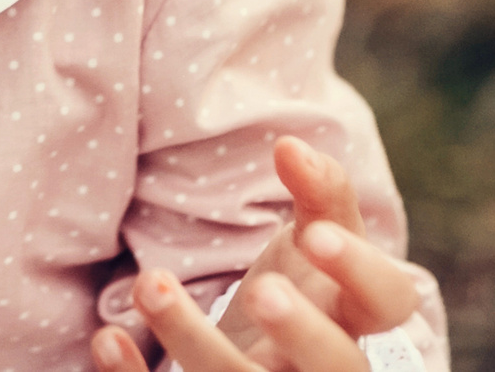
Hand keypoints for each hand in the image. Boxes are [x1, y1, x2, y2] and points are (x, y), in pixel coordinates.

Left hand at [90, 137, 420, 371]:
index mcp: (353, 316)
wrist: (272, 359)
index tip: (314, 234)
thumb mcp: (318, 239)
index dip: (360, 273)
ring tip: (148, 282)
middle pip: (336, 366)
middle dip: (302, 334)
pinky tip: (105, 338)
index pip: (389, 302)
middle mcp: (318, 367)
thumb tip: (290, 145)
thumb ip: (319, 192)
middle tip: (261, 290)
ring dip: (193, 340)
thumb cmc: (302, 290)